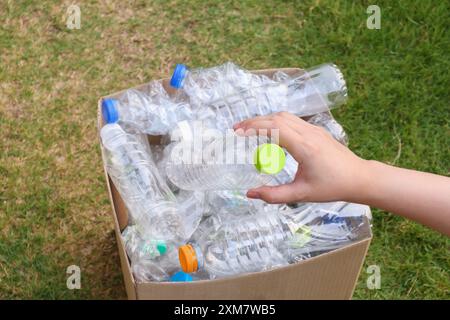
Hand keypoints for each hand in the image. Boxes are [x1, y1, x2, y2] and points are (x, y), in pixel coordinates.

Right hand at [233, 112, 370, 203]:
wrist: (359, 178)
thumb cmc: (332, 187)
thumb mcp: (301, 194)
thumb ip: (274, 195)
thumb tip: (250, 194)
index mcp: (304, 147)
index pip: (274, 128)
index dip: (254, 128)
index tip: (238, 133)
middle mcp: (309, 133)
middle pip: (276, 118)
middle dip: (254, 122)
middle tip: (237, 130)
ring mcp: (314, 130)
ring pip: (285, 116)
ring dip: (265, 120)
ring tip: (250, 130)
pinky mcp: (317, 131)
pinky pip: (293, 121)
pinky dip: (276, 122)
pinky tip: (270, 133)